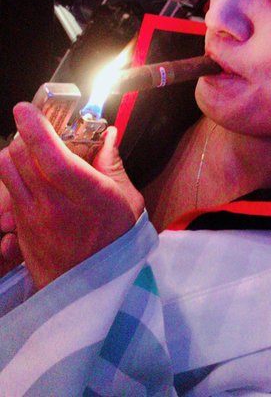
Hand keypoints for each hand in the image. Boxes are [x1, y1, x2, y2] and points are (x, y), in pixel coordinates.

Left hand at [0, 102, 143, 289]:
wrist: (94, 292)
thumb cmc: (117, 243)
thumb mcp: (128, 202)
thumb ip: (113, 164)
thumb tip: (108, 134)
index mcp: (87, 197)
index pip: (52, 157)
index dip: (36, 129)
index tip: (26, 109)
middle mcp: (53, 207)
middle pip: (21, 158)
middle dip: (25, 134)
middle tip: (38, 128)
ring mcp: (31, 220)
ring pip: (6, 172)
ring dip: (15, 153)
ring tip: (32, 151)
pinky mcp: (18, 230)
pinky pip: (7, 192)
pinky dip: (13, 176)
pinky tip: (32, 179)